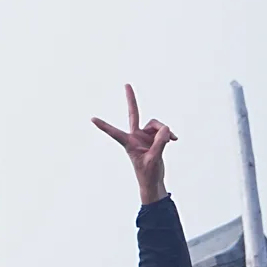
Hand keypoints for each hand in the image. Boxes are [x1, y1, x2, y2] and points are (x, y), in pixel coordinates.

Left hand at [91, 84, 175, 204]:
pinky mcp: (154, 138)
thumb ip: (160, 143)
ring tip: (170, 140)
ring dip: (164, 131)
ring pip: (156, 124)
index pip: (114, 132)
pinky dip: (169, 134)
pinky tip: (174, 140)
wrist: (154, 182)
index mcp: (129, 143)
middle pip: (134, 114)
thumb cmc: (148, 174)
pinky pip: (163, 130)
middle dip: (131, 100)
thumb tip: (166, 128)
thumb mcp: (154, 159)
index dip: (104, 126)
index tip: (92, 118)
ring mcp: (145, 136)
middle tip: (127, 85)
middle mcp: (135, 137)